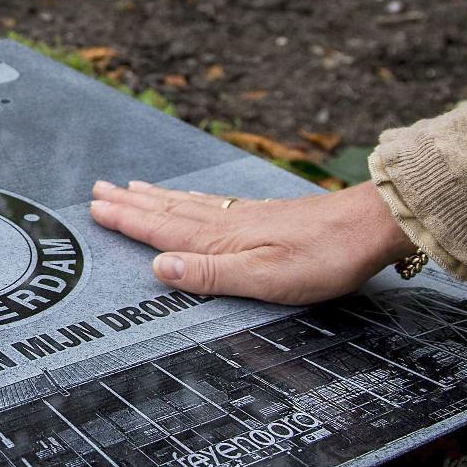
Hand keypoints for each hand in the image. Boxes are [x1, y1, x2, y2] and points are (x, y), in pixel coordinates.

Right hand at [89, 179, 416, 304]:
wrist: (370, 228)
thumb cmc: (322, 258)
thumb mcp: (263, 277)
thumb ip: (208, 273)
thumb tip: (157, 267)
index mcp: (220, 240)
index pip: (161, 230)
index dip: (127, 221)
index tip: (95, 209)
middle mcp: (226, 222)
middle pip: (167, 211)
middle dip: (130, 203)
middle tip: (98, 190)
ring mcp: (244, 215)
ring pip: (186, 204)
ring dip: (155, 198)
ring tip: (130, 188)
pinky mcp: (263, 214)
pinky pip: (210, 203)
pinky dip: (188, 198)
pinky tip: (187, 197)